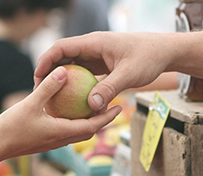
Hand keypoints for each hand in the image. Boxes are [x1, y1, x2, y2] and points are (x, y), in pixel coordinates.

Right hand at [0, 66, 121, 160]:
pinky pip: (66, 131)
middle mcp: (61, 140)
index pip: (92, 126)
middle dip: (103, 120)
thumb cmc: (11, 128)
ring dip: (89, 122)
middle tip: (113, 106)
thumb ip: (48, 88)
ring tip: (95, 107)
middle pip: (89, 131)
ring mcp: (53, 142)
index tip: (119, 107)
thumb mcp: (30, 104)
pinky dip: (74, 122)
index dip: (107, 117)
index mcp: (62, 132)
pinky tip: (69, 110)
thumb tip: (64, 71)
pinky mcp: (45, 141)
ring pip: (78, 132)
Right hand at [34, 32, 172, 112]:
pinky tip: (73, 103)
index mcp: (94, 43)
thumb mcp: (129, 75)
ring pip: (72, 66)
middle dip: (49, 73)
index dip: (46, 61)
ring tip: (52, 99)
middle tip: (40, 92)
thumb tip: (91, 106)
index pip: (61, 47)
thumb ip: (109, 89)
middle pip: (63, 57)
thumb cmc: (148, 58)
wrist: (164, 52)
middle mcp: (92, 47)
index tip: (37, 78)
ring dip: (62, 81)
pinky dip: (77, 86)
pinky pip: (84, 75)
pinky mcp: (102, 65)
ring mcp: (97, 56)